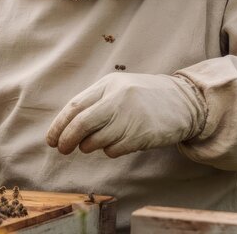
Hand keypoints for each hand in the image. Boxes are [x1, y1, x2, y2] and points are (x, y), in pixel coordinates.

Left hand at [46, 72, 205, 157]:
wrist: (185, 102)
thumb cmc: (144, 97)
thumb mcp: (119, 89)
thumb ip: (95, 102)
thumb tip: (66, 127)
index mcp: (108, 84)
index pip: (75, 106)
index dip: (59, 125)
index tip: (51, 139)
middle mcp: (117, 99)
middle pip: (81, 124)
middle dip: (66, 139)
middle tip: (62, 149)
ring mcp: (129, 117)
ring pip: (95, 140)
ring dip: (87, 147)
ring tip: (90, 145)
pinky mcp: (140, 135)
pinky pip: (113, 150)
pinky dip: (108, 151)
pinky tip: (116, 144)